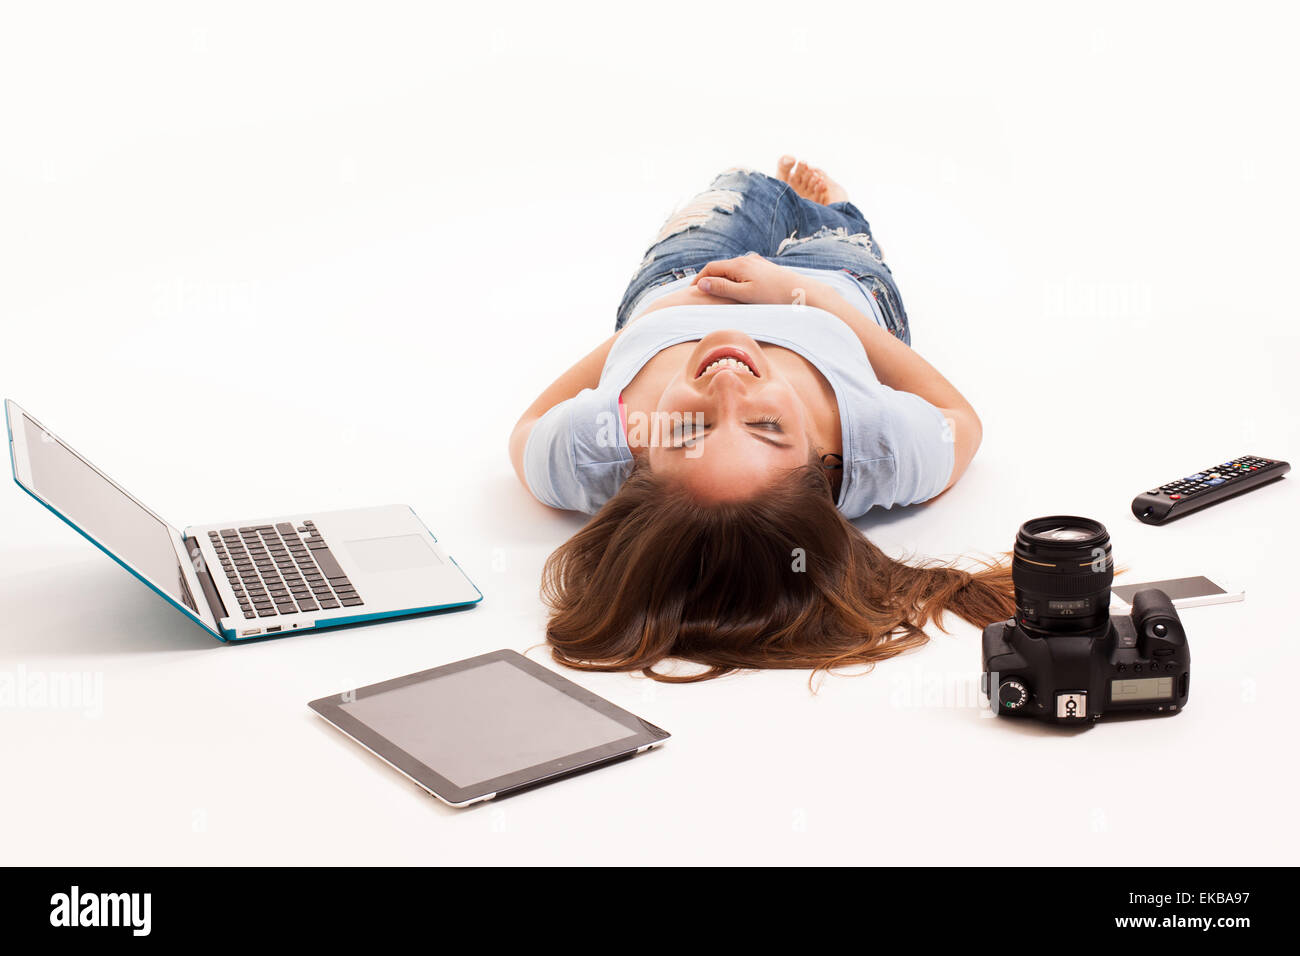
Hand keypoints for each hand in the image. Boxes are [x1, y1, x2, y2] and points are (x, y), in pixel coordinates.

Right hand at [690, 254, 814, 305]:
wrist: (801, 292)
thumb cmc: (773, 296)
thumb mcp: (744, 295)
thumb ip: (723, 288)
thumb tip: (702, 283)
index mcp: (739, 265)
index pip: (711, 268)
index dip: (699, 279)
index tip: (691, 291)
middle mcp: (746, 260)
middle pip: (721, 267)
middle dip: (709, 279)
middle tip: (700, 294)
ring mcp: (756, 263)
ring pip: (732, 270)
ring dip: (722, 279)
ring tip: (716, 293)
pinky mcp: (764, 268)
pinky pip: (742, 272)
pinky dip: (734, 280)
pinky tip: (736, 290)